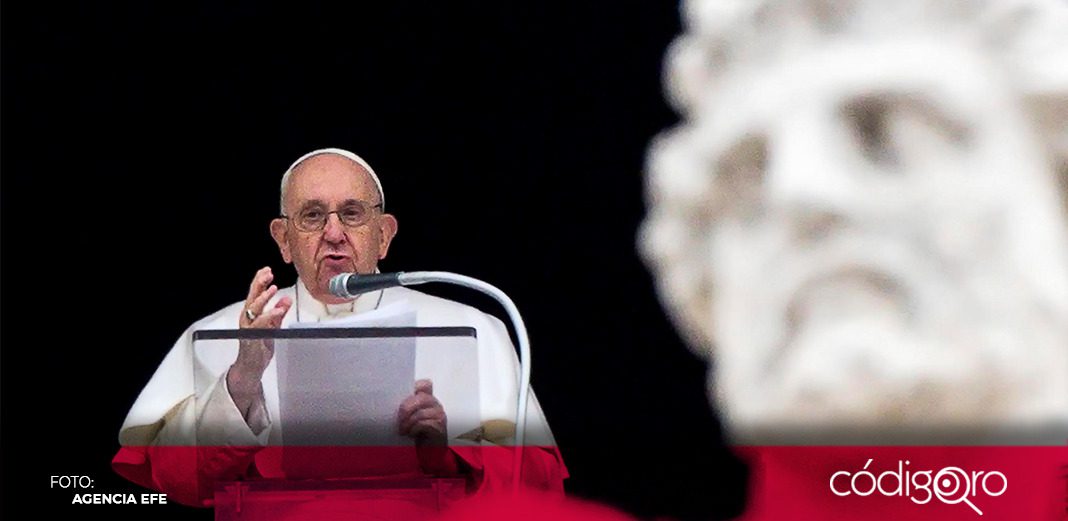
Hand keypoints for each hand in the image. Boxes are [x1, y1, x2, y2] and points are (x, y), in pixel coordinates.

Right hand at [229, 267, 291, 398]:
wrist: (251, 367)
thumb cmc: (259, 347)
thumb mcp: (272, 327)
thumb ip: (278, 313)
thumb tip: (286, 300)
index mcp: (252, 314)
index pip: (255, 294)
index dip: (260, 281)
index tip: (267, 270)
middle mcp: (248, 318)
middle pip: (252, 297)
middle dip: (259, 283)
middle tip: (268, 273)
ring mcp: (248, 327)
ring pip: (253, 308)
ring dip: (263, 297)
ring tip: (274, 288)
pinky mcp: (251, 337)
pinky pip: (260, 324)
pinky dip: (269, 316)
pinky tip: (278, 310)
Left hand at [398, 379, 457, 473]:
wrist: (430, 454)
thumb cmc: (416, 434)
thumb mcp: (410, 417)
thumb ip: (406, 407)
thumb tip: (386, 401)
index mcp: (428, 398)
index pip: (425, 384)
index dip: (414, 387)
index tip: (401, 399)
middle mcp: (435, 404)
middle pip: (420, 397)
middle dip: (405, 409)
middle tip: (398, 420)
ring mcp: (439, 415)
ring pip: (420, 412)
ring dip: (408, 422)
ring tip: (402, 430)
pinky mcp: (439, 427)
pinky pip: (423, 424)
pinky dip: (414, 429)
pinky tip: (410, 434)